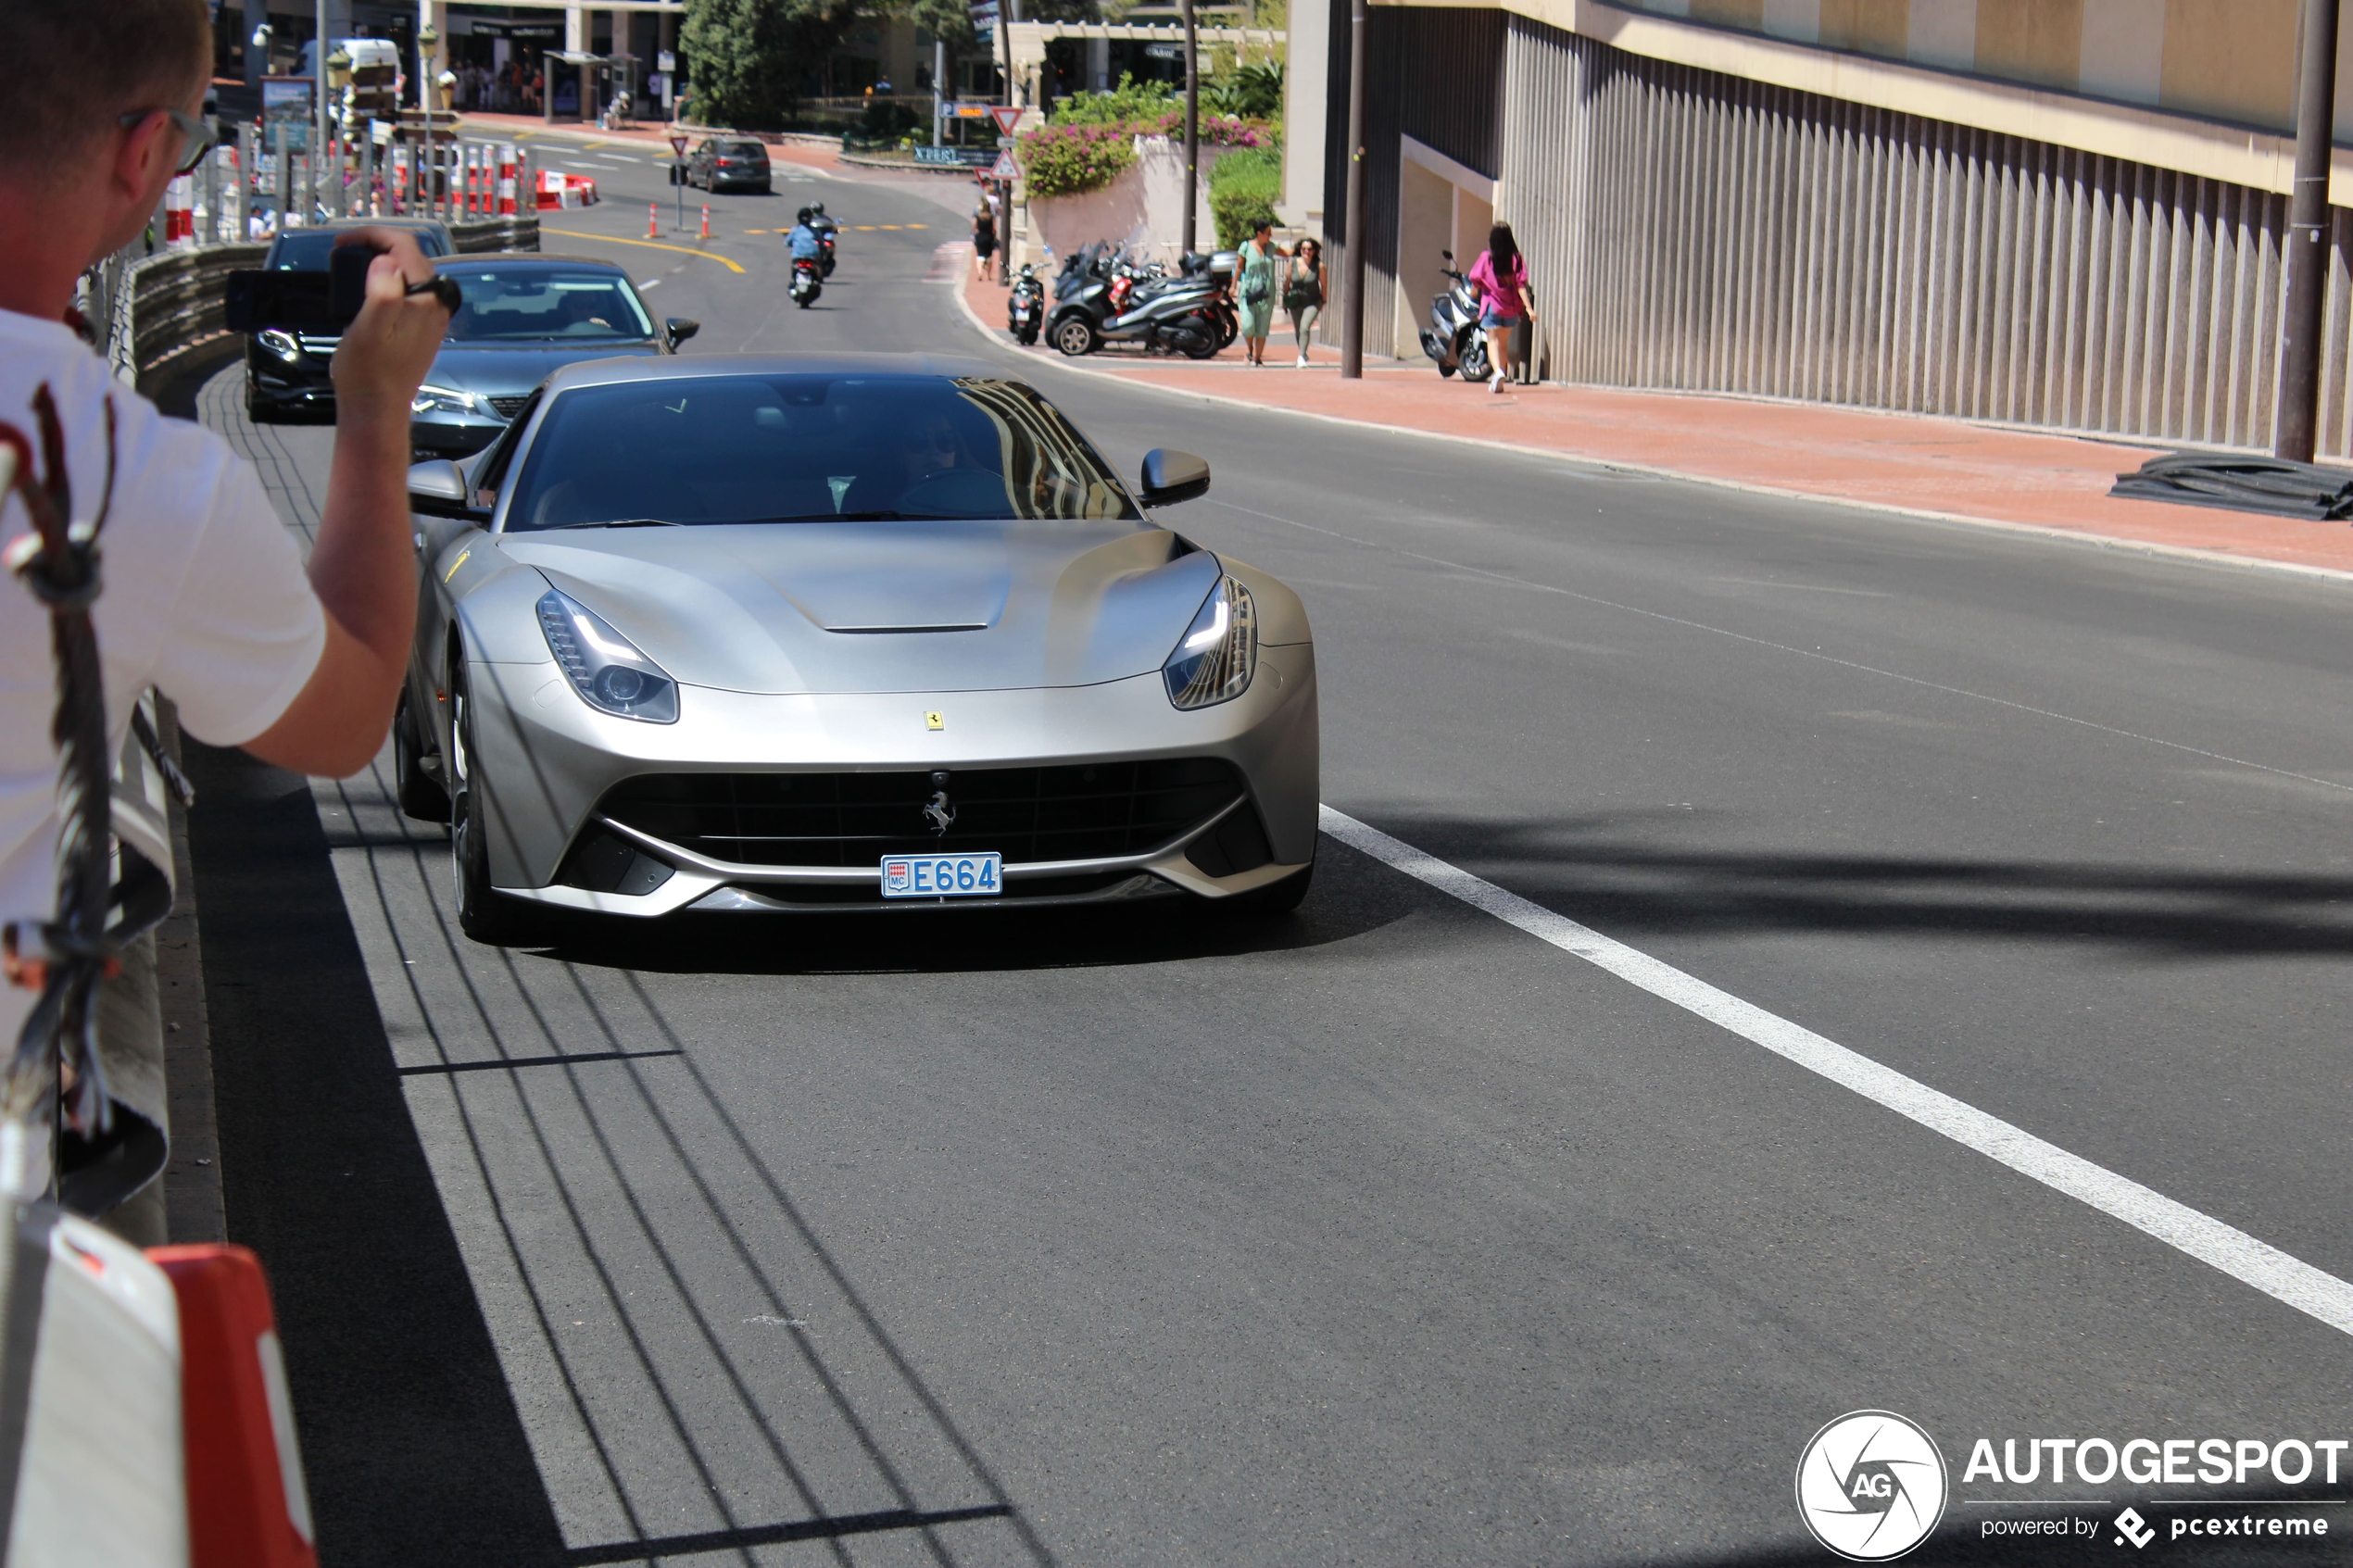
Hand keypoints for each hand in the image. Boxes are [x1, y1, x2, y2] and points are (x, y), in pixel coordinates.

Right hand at [329, 229, 452, 416]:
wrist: (379, 409)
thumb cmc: (367, 371)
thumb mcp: (368, 329)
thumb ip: (382, 293)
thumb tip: (387, 262)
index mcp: (425, 298)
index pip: (404, 245)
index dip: (372, 234)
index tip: (341, 242)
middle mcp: (437, 303)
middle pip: (410, 255)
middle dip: (377, 245)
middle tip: (342, 253)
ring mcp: (433, 316)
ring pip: (412, 272)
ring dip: (383, 261)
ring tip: (352, 266)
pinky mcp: (425, 328)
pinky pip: (412, 291)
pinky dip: (391, 280)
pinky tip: (370, 289)